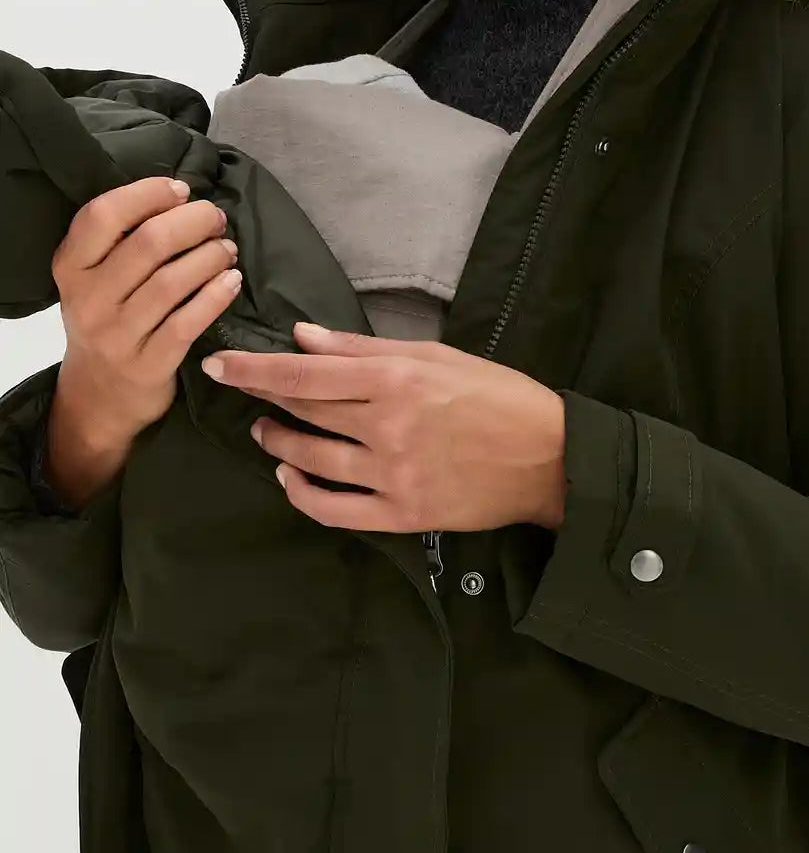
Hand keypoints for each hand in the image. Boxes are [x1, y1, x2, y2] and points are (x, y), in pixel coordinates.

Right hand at [52, 176, 241, 443]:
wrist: (99, 394)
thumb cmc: (108, 318)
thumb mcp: (95, 278)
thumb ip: (122, 239)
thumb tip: (182, 196)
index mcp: (71, 267)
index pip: (103, 215)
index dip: (147, 193)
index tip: (182, 190)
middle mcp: (87, 300)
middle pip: (149, 243)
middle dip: (193, 222)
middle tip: (217, 219)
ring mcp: (117, 336)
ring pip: (172, 281)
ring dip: (210, 256)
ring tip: (227, 248)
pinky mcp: (148, 365)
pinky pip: (189, 322)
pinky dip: (216, 295)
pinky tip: (232, 280)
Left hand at [201, 324, 568, 532]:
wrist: (548, 457)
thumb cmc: (496, 395)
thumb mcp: (436, 356)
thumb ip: (365, 349)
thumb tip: (304, 338)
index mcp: (396, 380)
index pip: (304, 374)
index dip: (254, 369)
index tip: (218, 364)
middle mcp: (387, 427)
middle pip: (304, 412)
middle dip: (264, 400)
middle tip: (244, 391)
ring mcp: (392, 475)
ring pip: (311, 459)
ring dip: (277, 443)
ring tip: (264, 432)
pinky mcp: (402, 515)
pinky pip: (333, 509)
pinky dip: (302, 493)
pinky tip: (289, 476)